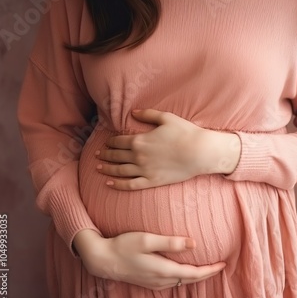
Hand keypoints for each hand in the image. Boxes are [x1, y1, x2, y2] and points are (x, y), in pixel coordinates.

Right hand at [73, 229, 225, 289]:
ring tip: (209, 266)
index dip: (210, 270)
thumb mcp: (147, 240)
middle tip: (221, 265)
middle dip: (207, 274)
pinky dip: (186, 276)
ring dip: (197, 275)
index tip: (223, 264)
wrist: (102, 260)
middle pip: (191, 279)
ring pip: (183, 281)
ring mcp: (155, 283)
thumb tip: (194, 243)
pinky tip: (187, 269)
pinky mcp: (150, 281)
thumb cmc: (123, 246)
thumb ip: (170, 242)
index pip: (194, 273)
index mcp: (164, 270)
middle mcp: (161, 280)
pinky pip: (174, 281)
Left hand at [96, 109, 240, 189]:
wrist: (199, 152)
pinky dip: (118, 185)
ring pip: (120, 171)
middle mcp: (138, 156)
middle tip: (97, 155)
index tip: (105, 142)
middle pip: (116, 156)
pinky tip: (110, 184)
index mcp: (140, 140)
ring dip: (107, 169)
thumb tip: (133, 112)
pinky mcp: (152, 181)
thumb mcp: (167, 118)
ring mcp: (144, 170)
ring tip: (99, 168)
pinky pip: (131, 185)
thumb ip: (148, 115)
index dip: (110, 142)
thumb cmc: (185, 133)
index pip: (118, 141)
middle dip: (105, 154)